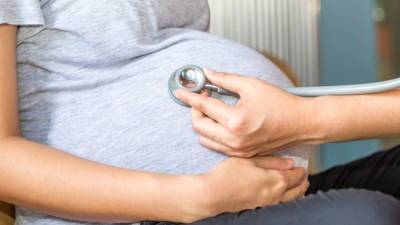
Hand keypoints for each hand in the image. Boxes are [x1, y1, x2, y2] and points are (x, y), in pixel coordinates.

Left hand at [175, 70, 323, 156]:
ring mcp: (237, 149)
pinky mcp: (241, 154)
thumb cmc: (281, 104)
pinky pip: (216, 146)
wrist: (300, 123)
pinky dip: (212, 133)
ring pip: (205, 138)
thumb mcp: (252, 85)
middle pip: (198, 126)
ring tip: (212, 109)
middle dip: (195, 110)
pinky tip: (220, 122)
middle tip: (203, 97)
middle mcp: (234, 139)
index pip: (203, 107)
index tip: (180, 91)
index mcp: (236, 121)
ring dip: (202, 123)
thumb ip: (226, 79)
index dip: (189, 97)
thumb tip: (208, 74)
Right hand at [191, 157, 307, 219]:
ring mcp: (268, 203)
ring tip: (297, 184)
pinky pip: (280, 202)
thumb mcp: (250, 160)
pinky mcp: (260, 206)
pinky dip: (287, 196)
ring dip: (296, 190)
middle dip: (302, 181)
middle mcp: (276, 195)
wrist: (213, 194)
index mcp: (277, 181)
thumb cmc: (229, 174)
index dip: (301, 168)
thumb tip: (290, 162)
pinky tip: (281, 191)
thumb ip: (272, 160)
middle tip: (303, 174)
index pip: (297, 175)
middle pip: (298, 190)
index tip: (302, 163)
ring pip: (290, 198)